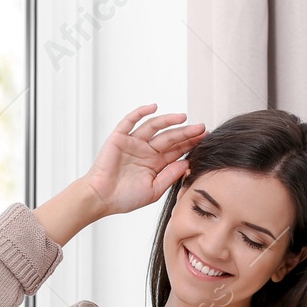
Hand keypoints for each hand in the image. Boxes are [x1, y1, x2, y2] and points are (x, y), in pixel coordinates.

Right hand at [81, 104, 206, 216]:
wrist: (101, 198)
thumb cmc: (124, 198)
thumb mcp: (154, 190)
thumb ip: (170, 176)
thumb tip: (187, 163)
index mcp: (156, 163)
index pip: (176, 150)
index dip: (190, 144)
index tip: (205, 138)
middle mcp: (146, 151)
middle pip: (170, 137)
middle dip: (185, 132)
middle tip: (201, 127)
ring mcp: (133, 143)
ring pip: (154, 127)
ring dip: (168, 121)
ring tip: (183, 117)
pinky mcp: (120, 138)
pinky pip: (130, 121)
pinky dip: (141, 112)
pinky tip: (153, 107)